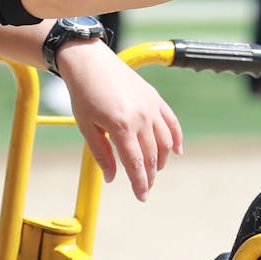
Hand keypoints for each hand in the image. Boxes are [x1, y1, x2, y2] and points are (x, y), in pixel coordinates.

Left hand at [59, 42, 183, 200]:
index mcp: (121, 126)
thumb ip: (101, 154)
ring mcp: (150, 107)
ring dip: (162, 160)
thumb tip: (112, 178)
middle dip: (150, 175)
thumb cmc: (84, 94)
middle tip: (145, 187)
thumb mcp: (86, 127)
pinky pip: (171, 122)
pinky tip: (177, 150)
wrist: (90, 62)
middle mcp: (140, 117)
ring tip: (155, 170)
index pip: (135, 163)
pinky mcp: (155, 98)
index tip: (141, 197)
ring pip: (165, 142)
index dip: (140, 183)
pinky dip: (176, 138)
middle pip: (152, 156)